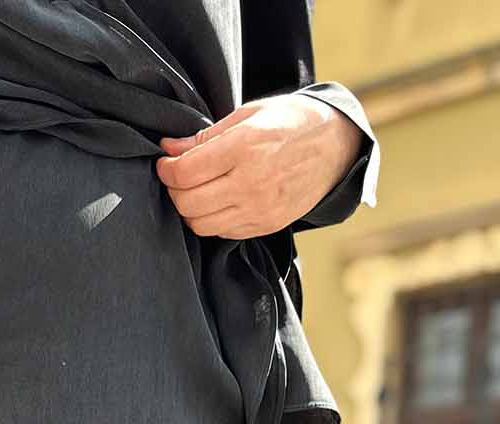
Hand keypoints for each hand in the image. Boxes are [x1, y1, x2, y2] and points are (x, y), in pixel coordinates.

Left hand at [155, 92, 365, 238]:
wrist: (334, 147)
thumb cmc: (290, 123)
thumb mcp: (248, 115)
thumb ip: (206, 136)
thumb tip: (170, 148)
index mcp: (245, 147)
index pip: (186, 172)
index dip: (166, 168)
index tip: (165, 162)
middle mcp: (252, 183)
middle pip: (188, 203)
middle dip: (174, 190)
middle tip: (176, 177)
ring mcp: (260, 209)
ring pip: (201, 224)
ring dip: (190, 210)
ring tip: (195, 190)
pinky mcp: (266, 225)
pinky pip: (223, 232)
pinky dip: (212, 219)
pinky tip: (218, 200)